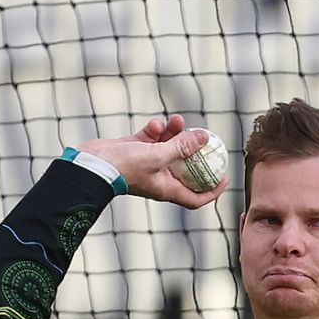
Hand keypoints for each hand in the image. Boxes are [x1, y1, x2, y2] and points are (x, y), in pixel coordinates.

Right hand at [76, 114, 227, 208]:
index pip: (196, 198)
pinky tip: (153, 124)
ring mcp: (147, 163)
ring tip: (176, 120)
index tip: (226, 177)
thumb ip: (182, 146)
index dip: (213, 191)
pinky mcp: (136, 149)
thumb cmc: (124, 167)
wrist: (93, 164)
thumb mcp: (158, 155)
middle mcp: (159, 178)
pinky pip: (153, 138)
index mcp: (167, 189)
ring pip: (169, 147)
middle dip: (194, 151)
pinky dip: (155, 130)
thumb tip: (205, 137)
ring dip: (175, 133)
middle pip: (186, 168)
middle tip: (205, 137)